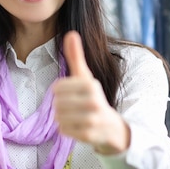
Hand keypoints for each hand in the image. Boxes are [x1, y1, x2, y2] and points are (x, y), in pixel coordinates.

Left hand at [52, 31, 129, 154]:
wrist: (112, 127)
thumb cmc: (93, 98)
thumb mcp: (86, 76)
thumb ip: (76, 56)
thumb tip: (71, 33)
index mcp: (91, 84)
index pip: (57, 88)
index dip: (60, 92)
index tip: (71, 93)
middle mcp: (93, 102)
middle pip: (57, 103)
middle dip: (61, 105)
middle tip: (74, 107)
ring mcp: (91, 120)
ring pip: (58, 117)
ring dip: (63, 117)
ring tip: (75, 116)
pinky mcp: (88, 135)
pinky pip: (63, 130)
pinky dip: (66, 129)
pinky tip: (77, 126)